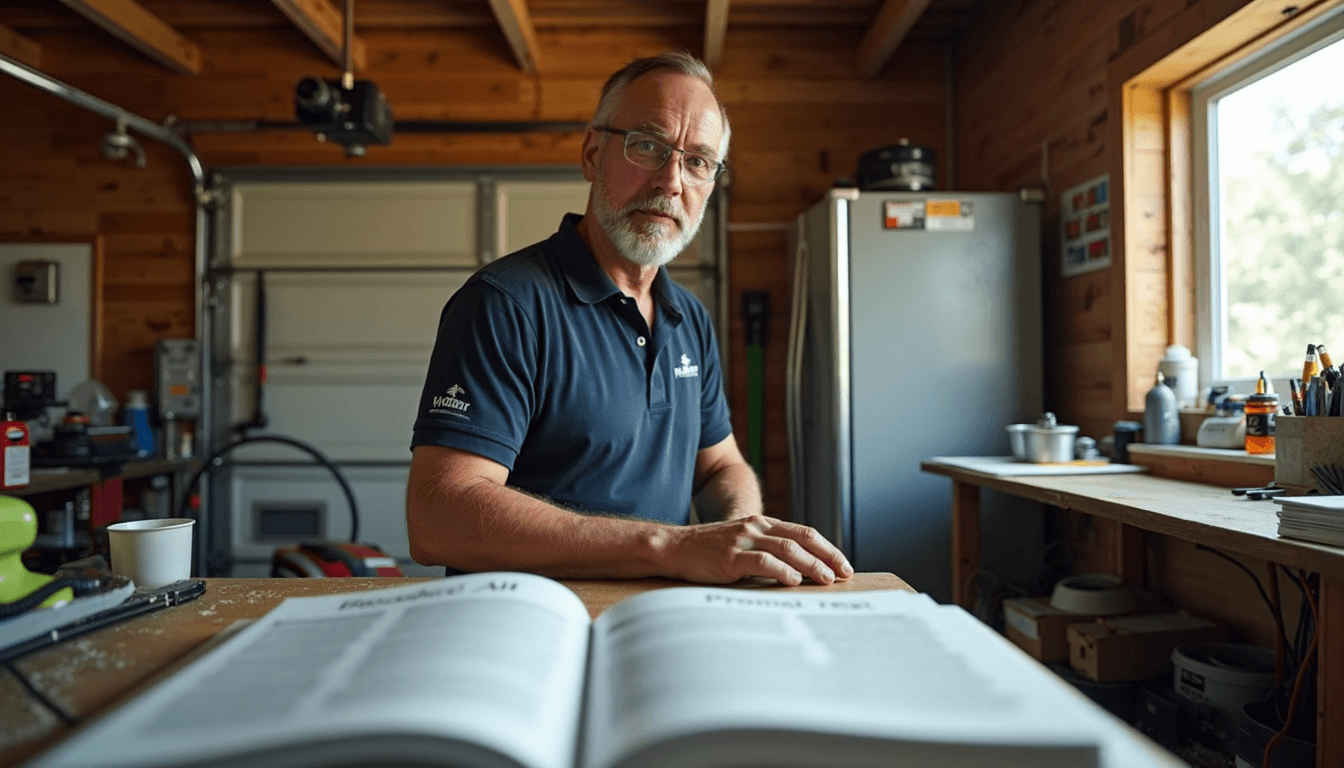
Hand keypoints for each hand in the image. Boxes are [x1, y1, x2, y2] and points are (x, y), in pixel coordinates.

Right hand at [663, 515, 852, 585]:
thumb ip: (766, 552)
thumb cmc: (709, 552)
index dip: (827, 548)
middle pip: (802, 538)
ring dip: (810, 564)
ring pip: (787, 548)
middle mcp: (756, 527)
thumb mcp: (741, 545)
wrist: (674, 548)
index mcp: (762, 523)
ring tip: (826, 579)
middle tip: (845, 573)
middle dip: (827, 556)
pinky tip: (794, 580)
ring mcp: (743, 539)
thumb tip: (798, 573)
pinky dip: (782, 570)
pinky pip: (762, 560)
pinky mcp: (730, 556)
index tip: (843, 565)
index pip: (804, 533)